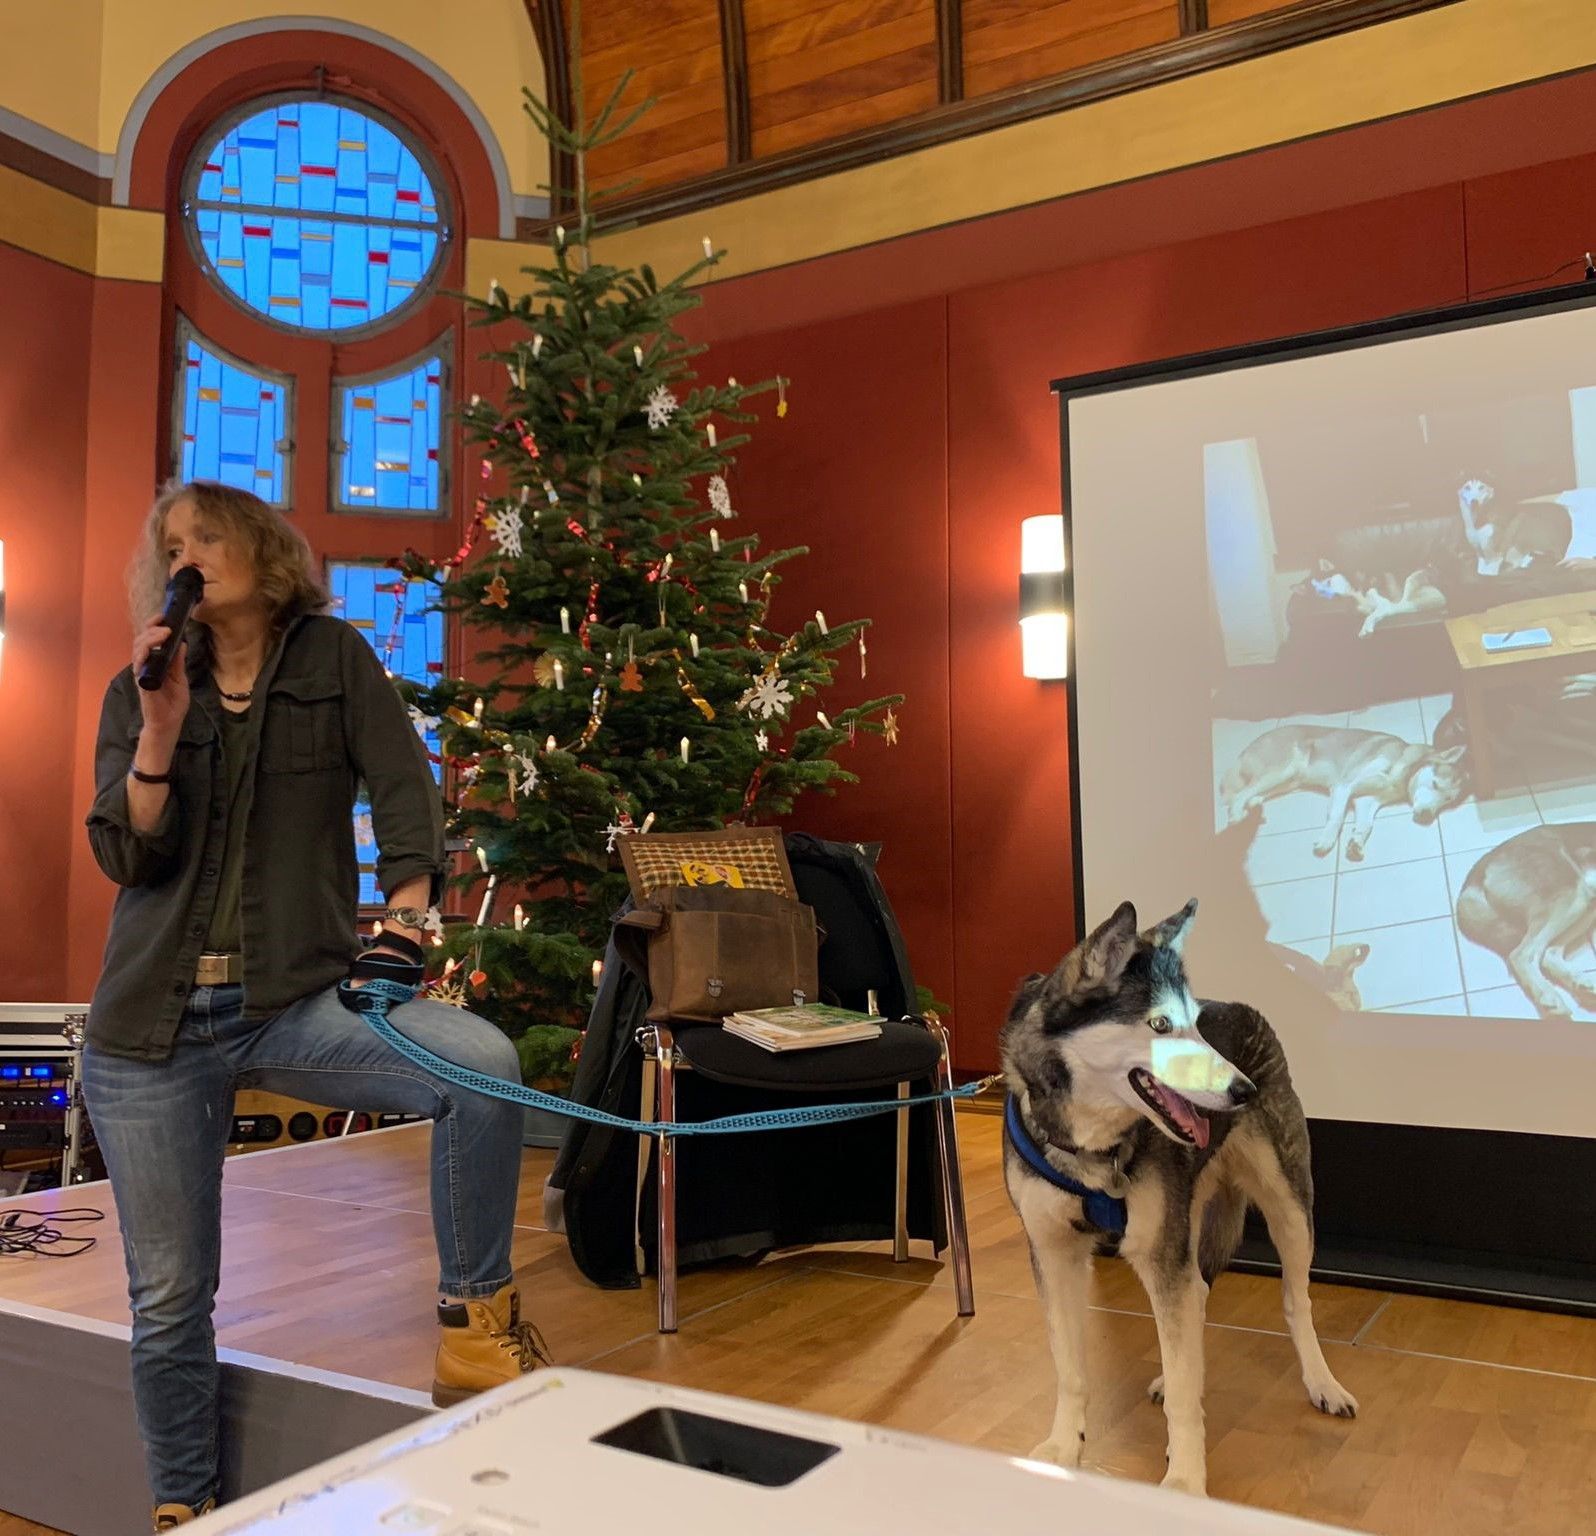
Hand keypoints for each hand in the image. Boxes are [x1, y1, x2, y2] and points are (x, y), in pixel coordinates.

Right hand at [132, 611, 189, 742]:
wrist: (168, 723)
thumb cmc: (173, 702)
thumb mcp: (180, 678)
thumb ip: (178, 662)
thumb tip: (181, 643)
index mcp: (155, 662)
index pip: (150, 639)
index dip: (154, 626)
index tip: (164, 617)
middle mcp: (145, 665)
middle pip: (141, 640)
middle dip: (152, 630)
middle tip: (166, 626)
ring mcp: (141, 672)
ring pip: (138, 649)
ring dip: (149, 639)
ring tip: (163, 634)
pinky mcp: (141, 682)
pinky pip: (138, 665)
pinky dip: (143, 655)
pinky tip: (149, 650)